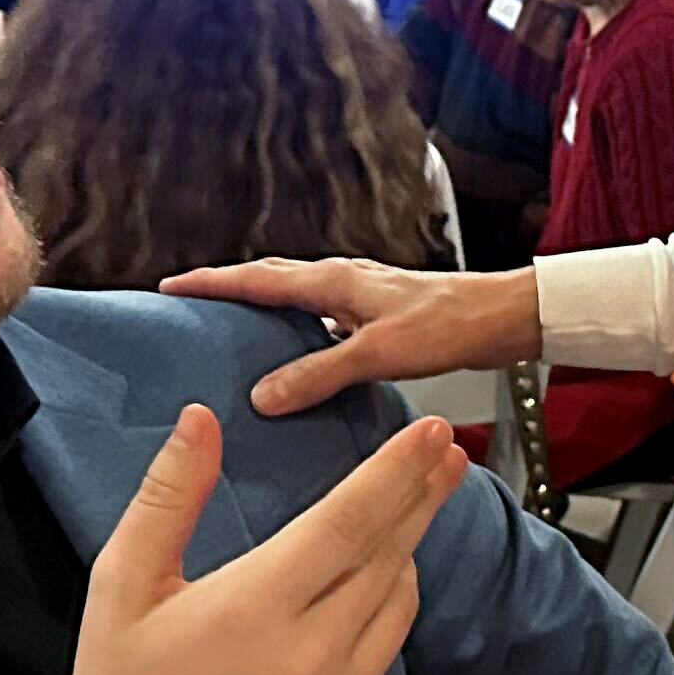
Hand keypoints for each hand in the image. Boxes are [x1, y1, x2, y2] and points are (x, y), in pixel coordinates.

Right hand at [68, 402, 466, 674]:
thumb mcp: (123, 585)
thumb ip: (168, 496)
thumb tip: (199, 420)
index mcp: (254, 609)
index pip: (348, 523)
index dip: (395, 473)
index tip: (430, 434)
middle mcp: (311, 654)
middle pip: (388, 556)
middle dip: (421, 496)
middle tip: (448, 451)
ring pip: (397, 603)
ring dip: (407, 550)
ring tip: (412, 505)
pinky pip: (385, 651)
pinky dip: (386, 608)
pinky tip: (376, 583)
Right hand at [158, 259, 545, 418]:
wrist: (502, 319)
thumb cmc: (447, 327)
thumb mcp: (377, 355)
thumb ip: (319, 374)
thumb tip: (263, 394)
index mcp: (332, 282)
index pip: (256, 279)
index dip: (212, 283)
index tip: (170, 287)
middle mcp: (342, 281)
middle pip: (272, 280)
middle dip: (229, 289)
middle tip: (191, 303)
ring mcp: (360, 296)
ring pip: (298, 298)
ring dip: (264, 309)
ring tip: (234, 332)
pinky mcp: (378, 315)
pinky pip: (322, 319)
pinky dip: (299, 332)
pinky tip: (301, 358)